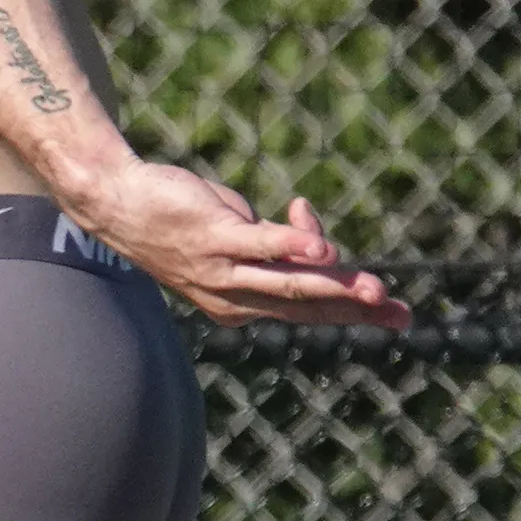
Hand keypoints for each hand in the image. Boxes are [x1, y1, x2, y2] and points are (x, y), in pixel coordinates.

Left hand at [68, 165, 408, 329]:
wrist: (122, 206)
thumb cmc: (182, 220)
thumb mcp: (238, 233)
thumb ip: (276, 239)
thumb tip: (308, 224)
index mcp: (241, 304)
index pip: (307, 309)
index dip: (351, 308)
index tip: (391, 306)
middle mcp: (233, 298)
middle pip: (306, 305)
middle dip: (355, 309)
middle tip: (398, 314)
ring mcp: (222, 271)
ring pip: (288, 284)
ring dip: (333, 286)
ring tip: (371, 290)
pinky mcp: (215, 239)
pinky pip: (260, 246)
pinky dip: (293, 246)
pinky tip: (321, 249)